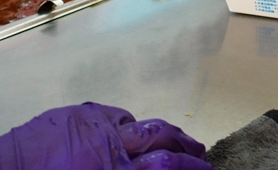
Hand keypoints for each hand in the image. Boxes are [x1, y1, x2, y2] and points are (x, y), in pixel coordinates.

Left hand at [0, 102, 210, 169]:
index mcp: (113, 168)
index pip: (168, 165)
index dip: (191, 166)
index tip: (206, 169)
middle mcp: (109, 141)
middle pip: (160, 135)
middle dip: (184, 144)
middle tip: (199, 152)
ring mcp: (90, 122)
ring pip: (135, 122)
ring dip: (155, 132)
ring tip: (167, 140)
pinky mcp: (71, 113)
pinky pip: (107, 114)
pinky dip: (122, 123)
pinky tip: (121, 132)